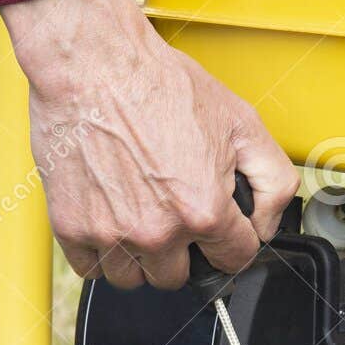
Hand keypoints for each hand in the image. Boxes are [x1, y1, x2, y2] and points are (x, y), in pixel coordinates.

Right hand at [0, 0, 297, 289]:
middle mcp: (157, 232)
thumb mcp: (243, 123)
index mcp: (203, 211)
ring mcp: (111, 234)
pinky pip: (90, 269)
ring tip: (139, 213)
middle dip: (182, 250)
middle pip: (178, 278)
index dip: (231, 240)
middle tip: (172, 210)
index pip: (233, 260)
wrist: (95, 64)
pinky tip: (110, 217)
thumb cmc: (160, 85)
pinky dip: (100, 252)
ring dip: (139, 257)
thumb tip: (265, 224)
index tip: (219, 227)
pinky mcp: (71, 228)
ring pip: (133, 280)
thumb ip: (274, 181)